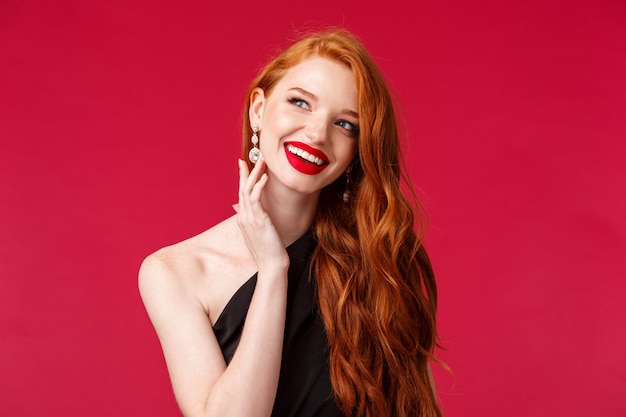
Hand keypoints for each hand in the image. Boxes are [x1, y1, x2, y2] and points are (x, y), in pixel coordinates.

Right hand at [235, 159, 288, 273]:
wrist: (270, 265)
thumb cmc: (268, 251)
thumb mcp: (258, 234)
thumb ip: (253, 221)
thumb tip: (249, 213)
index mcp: (243, 219)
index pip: (241, 194)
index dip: (243, 178)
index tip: (244, 164)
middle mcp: (244, 217)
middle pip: (242, 189)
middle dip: (246, 172)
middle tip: (253, 157)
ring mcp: (249, 219)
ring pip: (247, 190)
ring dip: (254, 174)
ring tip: (262, 161)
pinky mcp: (258, 221)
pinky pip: (255, 199)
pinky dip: (259, 186)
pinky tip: (265, 177)